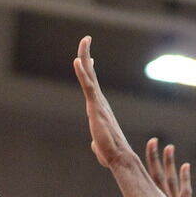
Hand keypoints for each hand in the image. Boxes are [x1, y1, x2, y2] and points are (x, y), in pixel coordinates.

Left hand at [73, 36, 134, 168]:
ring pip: (90, 76)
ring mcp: (98, 103)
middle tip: (86, 39)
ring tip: (84, 40)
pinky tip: (76, 61)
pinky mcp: (95, 108)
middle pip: (91, 74)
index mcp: (99, 108)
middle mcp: (99, 102)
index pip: (92, 86)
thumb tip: (95, 145)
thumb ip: (97, 143)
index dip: (89, 70)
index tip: (88, 57)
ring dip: (85, 57)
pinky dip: (82, 73)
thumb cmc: (111, 154)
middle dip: (87, 55)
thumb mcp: (100, 147)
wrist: (119, 158)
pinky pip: (88, 87)